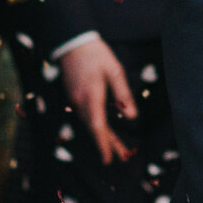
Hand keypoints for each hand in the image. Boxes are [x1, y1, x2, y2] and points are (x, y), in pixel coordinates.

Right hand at [60, 35, 135, 163]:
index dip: (104, 145)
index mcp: (91, 97)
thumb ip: (123, 95)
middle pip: (94, 130)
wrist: (71, 42)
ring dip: (103, 137)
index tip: (109, 160)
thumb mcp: (115, 71)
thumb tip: (131, 117)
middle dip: (108, 145)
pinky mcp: (73, 97)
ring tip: (117, 149)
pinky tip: (105, 131)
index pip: (98, 127)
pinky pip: (86, 116)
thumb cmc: (95, 54)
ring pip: (90, 124)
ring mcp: (74, 100)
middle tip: (122, 158)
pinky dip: (96, 126)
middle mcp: (80, 103)